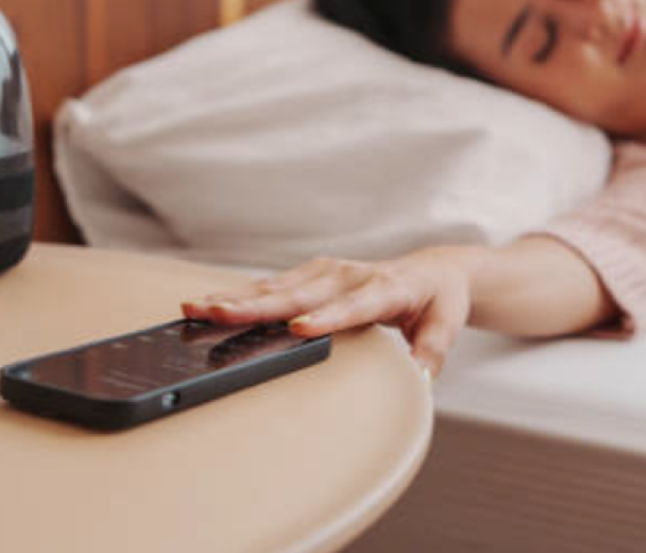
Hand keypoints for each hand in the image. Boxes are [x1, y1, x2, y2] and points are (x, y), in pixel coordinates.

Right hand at [181, 248, 480, 377]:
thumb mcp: (447, 324)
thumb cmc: (438, 300)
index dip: (326, 316)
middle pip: (299, 293)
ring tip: (198, 306)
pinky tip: (209, 303)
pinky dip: (240, 295)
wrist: (434, 269)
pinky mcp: (310, 275)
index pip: (352, 304)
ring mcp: (326, 272)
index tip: (299, 328)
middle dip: (257, 305)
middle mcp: (349, 275)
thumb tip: (420, 377)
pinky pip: (272, 286)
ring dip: (236, 298)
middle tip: (218, 313)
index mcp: (384, 287)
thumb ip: (432, 350)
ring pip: (276, 287)